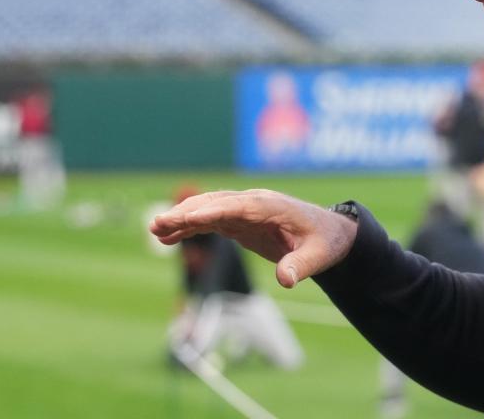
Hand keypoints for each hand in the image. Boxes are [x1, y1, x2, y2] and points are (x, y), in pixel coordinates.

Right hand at [150, 189, 357, 288]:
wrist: (329, 233)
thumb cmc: (325, 241)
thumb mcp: (319, 256)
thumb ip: (301, 266)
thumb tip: (286, 280)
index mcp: (271, 206)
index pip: (238, 207)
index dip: (213, 212)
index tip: (188, 218)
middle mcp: (254, 203)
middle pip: (215, 204)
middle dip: (187, 213)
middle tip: (158, 223)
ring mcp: (244, 210)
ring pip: (207, 210)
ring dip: (182, 218)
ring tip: (154, 229)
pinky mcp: (239, 221)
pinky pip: (209, 221)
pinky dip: (189, 227)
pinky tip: (167, 237)